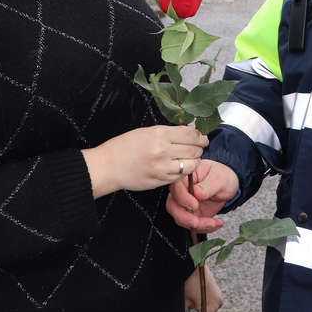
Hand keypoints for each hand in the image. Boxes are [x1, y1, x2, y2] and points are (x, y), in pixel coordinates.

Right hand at [81, 125, 206, 197]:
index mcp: (159, 134)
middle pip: (194, 149)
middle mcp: (163, 150)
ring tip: (192, 158)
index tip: (202, 137)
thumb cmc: (124, 146)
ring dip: (195, 161)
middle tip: (199, 147)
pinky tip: (181, 167)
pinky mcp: (160, 180)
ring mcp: (162, 167)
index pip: (190, 134)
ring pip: (191, 164)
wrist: (109, 166)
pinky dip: (184, 171)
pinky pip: (180, 176)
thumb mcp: (146, 132)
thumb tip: (187, 133)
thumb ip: (167, 133)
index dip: (199, 135)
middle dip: (199, 148)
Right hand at [166, 159, 238, 232]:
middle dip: (184, 217)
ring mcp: (185, 205)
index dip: (182, 198)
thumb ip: (208, 185)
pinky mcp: (191, 215)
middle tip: (197, 222)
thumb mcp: (219, 178)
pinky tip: (216, 223)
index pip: (175, 187)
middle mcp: (181, 192)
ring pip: (181, 219)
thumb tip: (196, 192)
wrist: (226, 186)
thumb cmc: (221, 176)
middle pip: (172, 206)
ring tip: (214, 223)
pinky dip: (204, 228)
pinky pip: (192, 226)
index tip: (195, 205)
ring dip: (197, 225)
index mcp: (185, 178)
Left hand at [184, 265, 222, 311]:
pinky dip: (205, 300)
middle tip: (191, 306)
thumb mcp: (185, 300)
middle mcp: (218, 302)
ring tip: (194, 298)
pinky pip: (211, 300)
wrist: (195, 265)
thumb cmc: (190, 281)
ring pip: (210, 308)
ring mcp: (219, 296)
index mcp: (211, 306)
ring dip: (203, 306)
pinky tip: (198, 294)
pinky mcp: (218, 291)